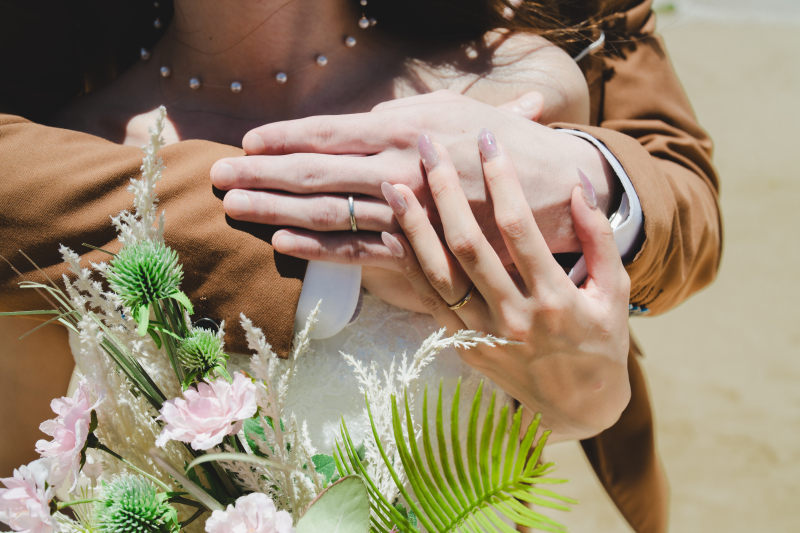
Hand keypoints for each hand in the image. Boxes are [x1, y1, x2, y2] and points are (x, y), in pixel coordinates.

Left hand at [210, 90, 615, 269]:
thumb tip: (371, 115)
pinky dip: (318, 247)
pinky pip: (359, 250)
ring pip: (327, 210)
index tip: (249, 141)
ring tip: (233, 207)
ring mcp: (407, 212)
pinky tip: (281, 242)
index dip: (284, 137)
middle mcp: (399, 167)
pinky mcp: (421, 249)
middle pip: (315, 171)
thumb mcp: (461, 111)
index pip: (331, 131)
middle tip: (217, 174)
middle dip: (260, 172)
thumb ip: (412, 113)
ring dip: (274, 208)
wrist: (562, 193)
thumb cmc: (510, 146)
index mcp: (407, 128)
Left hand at [379, 130, 630, 440]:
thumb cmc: (600, 341)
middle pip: (468, 244)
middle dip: (444, 191)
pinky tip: (392, 233)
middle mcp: (514, 317)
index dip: (501, 180)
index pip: (520, 227)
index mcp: (555, 299)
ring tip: (393, 185)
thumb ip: (599, 238)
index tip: (486, 140)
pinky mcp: (463, 345)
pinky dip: (409, 266)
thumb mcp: (614, 291)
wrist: (577, 406)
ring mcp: (484, 335)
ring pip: (438, 274)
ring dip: (413, 226)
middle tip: (426, 148)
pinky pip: (429, 301)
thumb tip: (579, 185)